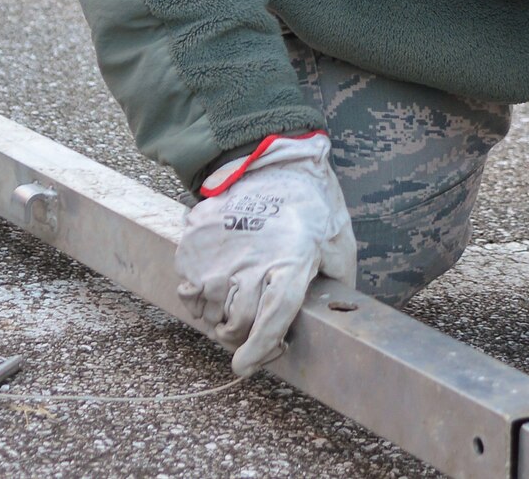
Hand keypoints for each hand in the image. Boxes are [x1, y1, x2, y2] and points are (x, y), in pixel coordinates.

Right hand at [176, 133, 355, 376]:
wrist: (269, 162)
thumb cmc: (309, 207)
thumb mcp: (340, 243)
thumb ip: (340, 283)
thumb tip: (339, 317)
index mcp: (291, 263)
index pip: (272, 319)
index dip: (258, 349)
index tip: (244, 367)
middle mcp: (252, 260)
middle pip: (237, 323)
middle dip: (242, 336)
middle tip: (251, 330)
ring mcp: (219, 251)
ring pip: (210, 310)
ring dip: (219, 316)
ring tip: (235, 300)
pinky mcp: (195, 243)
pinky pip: (188, 289)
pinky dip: (198, 296)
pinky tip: (216, 283)